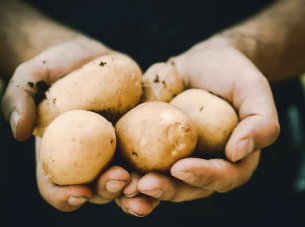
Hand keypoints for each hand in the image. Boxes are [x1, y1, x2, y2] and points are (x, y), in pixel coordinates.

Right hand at [0, 36, 146, 212]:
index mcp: (59, 155)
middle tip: (121, 178)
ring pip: (127, 180)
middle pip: (97, 188)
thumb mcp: (30, 78)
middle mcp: (89, 159)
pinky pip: (149, 155)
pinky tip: (170, 162)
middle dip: (109, 190)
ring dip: (139, 188)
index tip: (80, 192)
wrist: (86, 57)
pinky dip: (159, 164)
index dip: (65, 197)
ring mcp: (115, 150)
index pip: (56, 187)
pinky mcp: (137, 136)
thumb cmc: (55, 69)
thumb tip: (20, 131)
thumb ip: (18, 100)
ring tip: (148, 181)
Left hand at [120, 35, 279, 214]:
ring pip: (158, 182)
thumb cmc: (231, 73)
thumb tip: (239, 152)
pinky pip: (137, 162)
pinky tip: (109, 169)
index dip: (203, 177)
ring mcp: (174, 157)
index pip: (221, 177)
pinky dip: (123, 169)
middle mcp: (201, 164)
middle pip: (185, 188)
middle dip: (165, 190)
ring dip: (138, 190)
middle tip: (145, 185)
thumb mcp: (253, 89)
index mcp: (230, 159)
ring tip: (122, 185)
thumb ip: (261, 121)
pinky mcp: (151, 146)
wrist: (201, 62)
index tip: (182, 168)